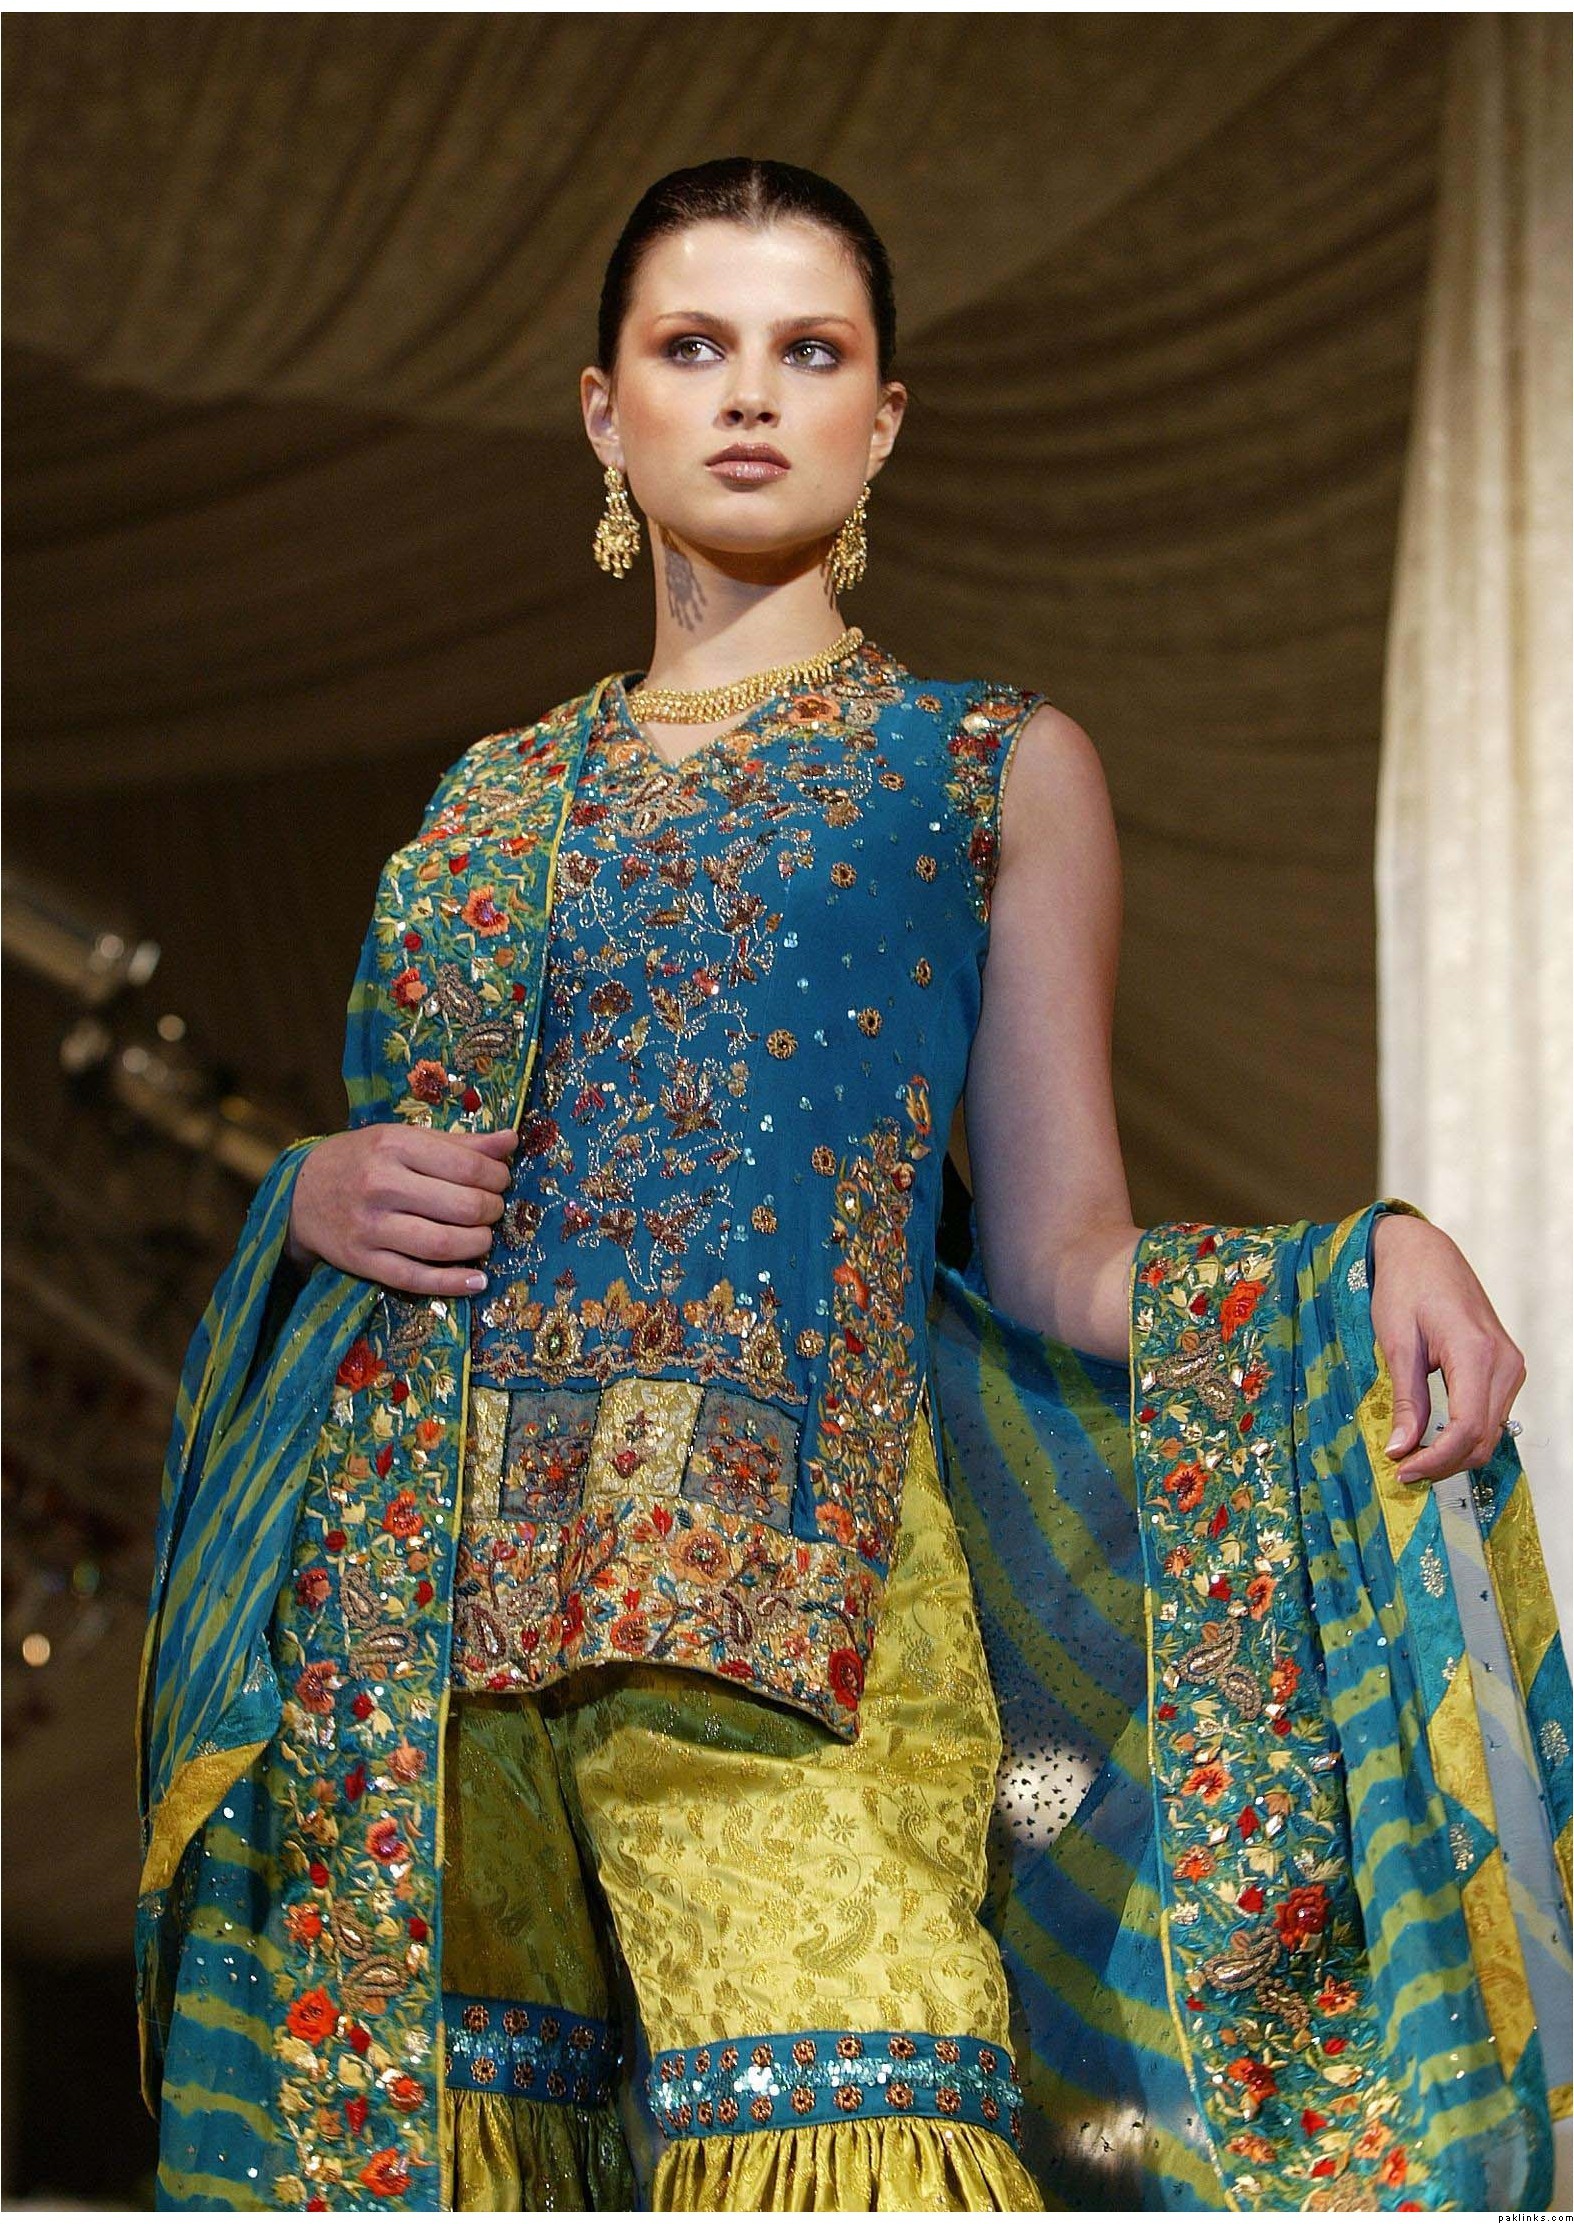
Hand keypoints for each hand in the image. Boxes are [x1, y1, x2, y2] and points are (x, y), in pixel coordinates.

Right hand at [285, 1125, 516, 1296]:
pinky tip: (477, 1280)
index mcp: (395, 1146)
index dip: (497, 1177)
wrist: (301, 1192)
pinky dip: (452, 1283)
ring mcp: (370, 1226)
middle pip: (461, 1206)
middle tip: (493, 1209)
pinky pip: (415, 1279)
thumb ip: (459, 1143)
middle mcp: (382, 1185)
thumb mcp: (405, 1139)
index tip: (500, 1181)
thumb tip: (511, 1141)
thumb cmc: (363, 1160)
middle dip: (491, 1211)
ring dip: (478, 1244)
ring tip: (483, 1237)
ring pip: (442, 1244)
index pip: (467, 1166)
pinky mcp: (362, 1261)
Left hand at [1369, 1213, 1525, 1482]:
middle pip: (1483, 1439)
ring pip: (1490, 1432)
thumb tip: (1400, 1450)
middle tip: (1402, 1471)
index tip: (1402, 1472)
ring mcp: (1510, 1366)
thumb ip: (1405, 1400)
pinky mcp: (1505, 1368)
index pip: (1466, 1429)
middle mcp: (1504, 1364)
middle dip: (1444, 1464)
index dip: (1435, 1460)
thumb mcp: (1397, 1344)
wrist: (1424, 1252)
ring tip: (1412, 1457)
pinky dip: (1465, 1435)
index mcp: (1476, 1354)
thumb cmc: (1405, 1288)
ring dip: (1455, 1453)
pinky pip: (1491, 1415)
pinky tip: (1433, 1437)